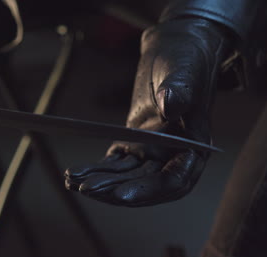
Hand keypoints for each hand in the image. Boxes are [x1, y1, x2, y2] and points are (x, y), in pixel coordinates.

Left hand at [65, 18, 230, 206]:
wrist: (174, 51)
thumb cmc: (186, 60)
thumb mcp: (184, 72)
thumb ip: (180, 91)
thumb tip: (171, 107)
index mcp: (194, 147)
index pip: (174, 181)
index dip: (147, 191)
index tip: (120, 195)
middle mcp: (173, 155)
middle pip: (144, 185)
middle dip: (115, 190)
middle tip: (88, 189)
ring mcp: (152, 152)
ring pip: (126, 177)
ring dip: (101, 183)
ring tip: (73, 183)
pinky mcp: (134, 143)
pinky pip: (114, 163)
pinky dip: (95, 169)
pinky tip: (74, 174)